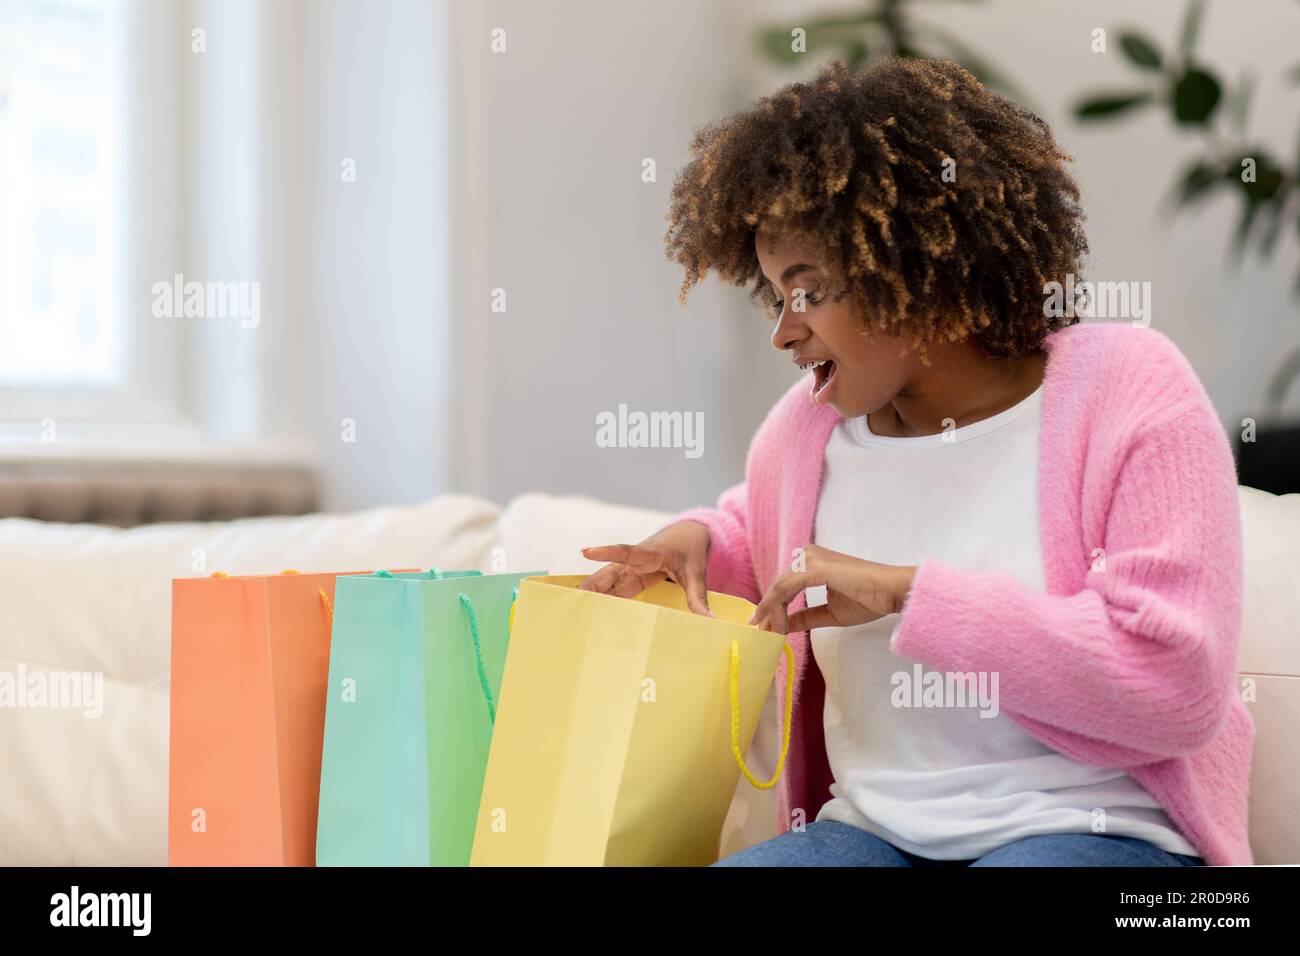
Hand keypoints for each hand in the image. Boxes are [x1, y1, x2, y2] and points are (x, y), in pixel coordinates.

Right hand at [578, 520, 713, 616]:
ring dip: (590, 596)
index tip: (586, 552)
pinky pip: (610, 592)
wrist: (685, 537)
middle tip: (571, 600)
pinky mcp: (627, 581)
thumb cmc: (689, 551)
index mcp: (650, 554)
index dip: (606, 552)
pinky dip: (599, 602)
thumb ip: (699, 597)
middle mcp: (632, 562)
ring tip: (572, 614)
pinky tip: (588, 617)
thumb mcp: (697, 573)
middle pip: (606, 573)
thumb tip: (709, 619)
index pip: (625, 552)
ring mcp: (627, 572)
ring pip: (604, 583)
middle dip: (589, 585)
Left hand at [749, 543, 916, 633]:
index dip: (772, 608)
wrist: (891, 591)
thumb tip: (785, 625)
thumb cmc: (868, 599)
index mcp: (811, 561)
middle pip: (778, 587)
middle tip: (763, 635)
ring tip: (772, 634)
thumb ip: (806, 617)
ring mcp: (810, 558)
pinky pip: (785, 590)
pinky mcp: (814, 567)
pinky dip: (777, 608)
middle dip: (768, 613)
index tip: (765, 629)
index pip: (784, 586)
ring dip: (772, 613)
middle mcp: (807, 554)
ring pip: (779, 589)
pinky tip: (777, 625)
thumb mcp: (830, 612)